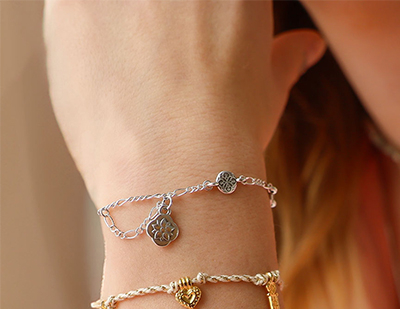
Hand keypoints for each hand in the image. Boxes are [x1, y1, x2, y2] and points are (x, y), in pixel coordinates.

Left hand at [43, 0, 325, 204]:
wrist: (176, 174)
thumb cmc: (231, 133)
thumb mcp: (269, 92)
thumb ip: (285, 57)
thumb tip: (310, 47)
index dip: (214, 22)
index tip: (211, 41)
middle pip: (166, 2)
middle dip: (169, 21)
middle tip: (174, 57)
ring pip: (119, 4)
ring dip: (131, 24)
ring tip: (144, 70)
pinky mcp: (65, 9)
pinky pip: (75, 10)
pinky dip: (91, 36)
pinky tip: (112, 77)